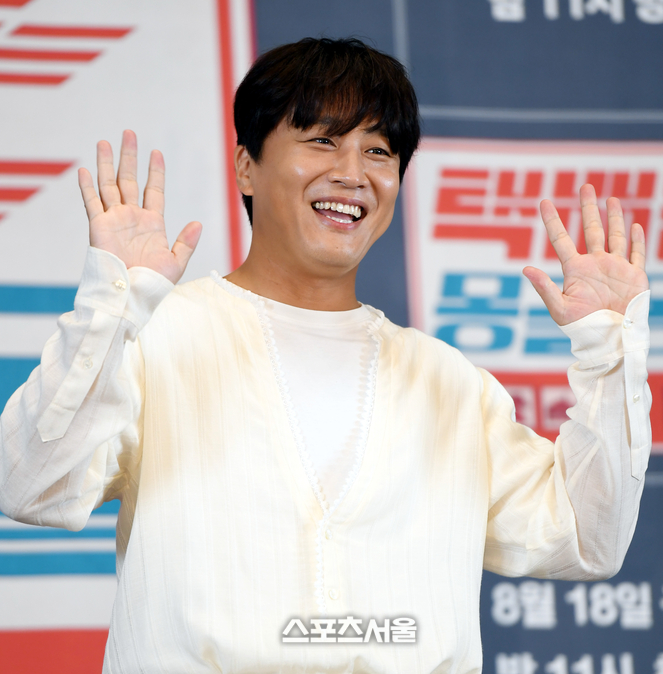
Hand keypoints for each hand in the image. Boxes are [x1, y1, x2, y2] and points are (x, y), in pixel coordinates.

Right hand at [78, 129, 201, 283]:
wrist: (131, 295)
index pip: (154, 190)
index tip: (156, 152)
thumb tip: (198, 223)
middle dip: (129, 157)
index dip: (155, 171)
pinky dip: (87, 187)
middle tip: (129, 133)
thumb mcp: (176, 262)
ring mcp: (115, 220)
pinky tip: (85, 169)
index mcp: (153, 224)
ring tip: (104, 142)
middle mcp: (132, 218)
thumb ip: (186, 242)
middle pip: (130, 180)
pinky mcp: (99, 227)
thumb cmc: (154, 283)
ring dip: (106, 163)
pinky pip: (91, 203)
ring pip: (109, 185)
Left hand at [523, 184, 647, 325]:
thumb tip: (525, 269)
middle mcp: (594, 264)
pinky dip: (637, 240)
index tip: (544, 201)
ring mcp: (615, 268)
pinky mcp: (634, 276)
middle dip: (587, 208)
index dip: (552, 220)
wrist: (608, 338)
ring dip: (614, 218)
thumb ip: (544, 287)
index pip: (560, 239)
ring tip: (611, 199)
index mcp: (575, 269)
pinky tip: (635, 225)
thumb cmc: (581, 327)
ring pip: (615, 236)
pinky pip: (636, 254)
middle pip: (590, 229)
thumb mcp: (559, 307)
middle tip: (584, 186)